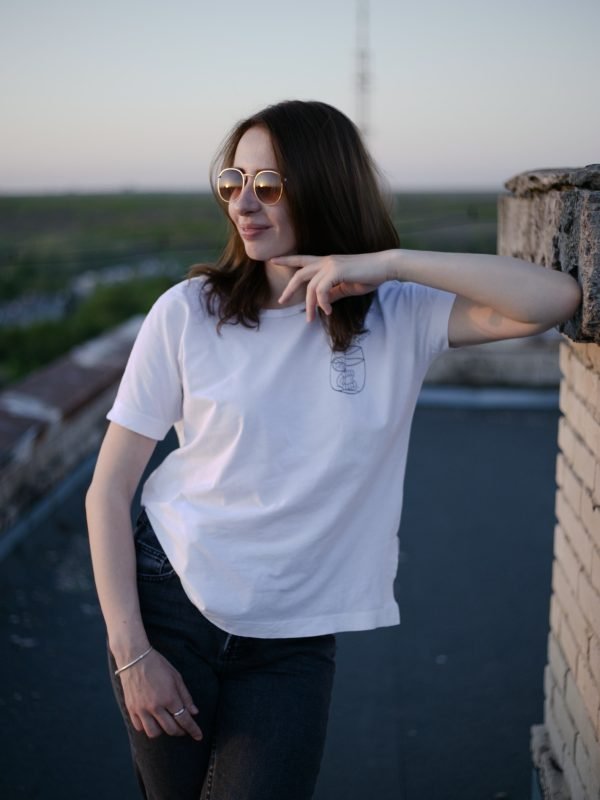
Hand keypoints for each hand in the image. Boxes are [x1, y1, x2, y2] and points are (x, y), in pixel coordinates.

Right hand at [118, 648, 202, 739]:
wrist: (135, 658)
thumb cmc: (158, 665)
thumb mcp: (176, 677)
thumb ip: (185, 696)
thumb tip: (194, 712)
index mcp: (169, 697)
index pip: (184, 719)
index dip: (193, 729)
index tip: (198, 736)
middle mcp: (155, 706)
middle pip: (170, 729)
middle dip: (180, 731)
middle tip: (183, 728)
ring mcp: (141, 709)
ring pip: (153, 733)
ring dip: (163, 731)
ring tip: (166, 723)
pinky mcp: (131, 709)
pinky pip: (139, 727)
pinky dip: (147, 727)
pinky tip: (152, 720)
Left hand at [274, 252, 392, 321]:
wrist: (384, 267)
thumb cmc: (368, 276)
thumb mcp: (347, 286)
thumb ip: (333, 293)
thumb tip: (323, 302)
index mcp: (327, 262)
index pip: (302, 259)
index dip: (287, 259)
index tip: (273, 260)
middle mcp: (326, 261)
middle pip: (300, 274)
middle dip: (289, 288)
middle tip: (281, 301)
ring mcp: (330, 265)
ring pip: (310, 287)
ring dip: (309, 305)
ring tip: (311, 319)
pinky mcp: (336, 271)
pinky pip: (321, 290)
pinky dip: (322, 303)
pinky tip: (328, 311)